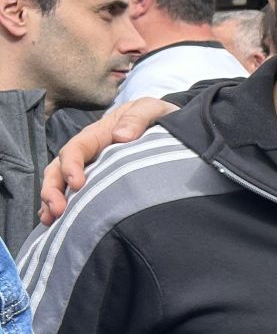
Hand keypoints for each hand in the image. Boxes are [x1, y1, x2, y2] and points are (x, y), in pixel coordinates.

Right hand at [40, 98, 175, 222]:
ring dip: (51, 201)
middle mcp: (89, 153)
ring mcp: (90, 168)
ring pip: (60, 184)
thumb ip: (137, 118)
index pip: (76, 149)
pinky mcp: (97, 182)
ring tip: (50, 220)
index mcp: (98, 135)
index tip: (77, 183)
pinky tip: (56, 223)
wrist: (168, 126)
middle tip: (57, 210)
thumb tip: (120, 136)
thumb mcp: (151, 109)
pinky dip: (62, 208)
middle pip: (59, 169)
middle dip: (53, 189)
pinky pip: (73, 194)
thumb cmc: (158, 116)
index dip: (71, 165)